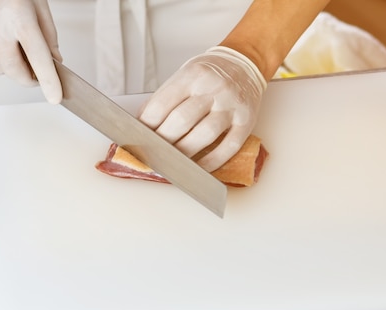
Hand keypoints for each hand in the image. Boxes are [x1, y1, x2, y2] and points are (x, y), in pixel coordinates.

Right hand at [0, 0, 62, 103]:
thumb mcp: (39, 4)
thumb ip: (48, 36)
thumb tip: (54, 62)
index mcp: (20, 17)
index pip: (38, 58)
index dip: (48, 81)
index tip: (55, 97)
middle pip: (14, 71)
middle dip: (29, 79)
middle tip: (37, 74)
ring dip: (11, 68)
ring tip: (16, 50)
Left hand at [139, 46, 266, 171]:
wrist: (245, 64)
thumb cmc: (210, 74)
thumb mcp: (184, 75)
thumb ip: (165, 98)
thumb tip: (142, 125)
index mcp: (193, 75)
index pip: (162, 104)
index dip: (147, 125)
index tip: (139, 138)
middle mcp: (213, 88)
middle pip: (181, 120)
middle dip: (163, 142)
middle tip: (153, 153)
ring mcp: (231, 105)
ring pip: (205, 135)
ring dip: (184, 153)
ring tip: (172, 162)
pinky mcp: (247, 122)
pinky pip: (229, 147)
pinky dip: (211, 162)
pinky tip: (198, 168)